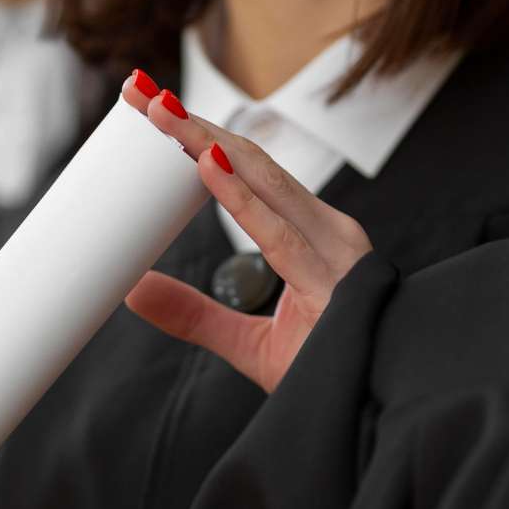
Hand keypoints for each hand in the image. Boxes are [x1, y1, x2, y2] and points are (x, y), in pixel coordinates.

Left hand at [117, 73, 372, 392]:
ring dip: (206, 145)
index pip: (248, 172)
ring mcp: (335, 250)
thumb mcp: (250, 344)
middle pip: (252, 163)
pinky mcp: (333, 279)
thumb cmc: (329, 376)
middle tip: (143, 93)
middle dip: (194, 125)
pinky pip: (279, 233)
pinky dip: (241, 199)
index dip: (201, 138)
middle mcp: (328, 231)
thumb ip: (196, 316)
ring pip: (264, 182)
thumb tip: (134, 291)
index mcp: (314, 237)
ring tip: (160, 114)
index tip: (154, 109)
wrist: (374, 416)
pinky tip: (207, 169)